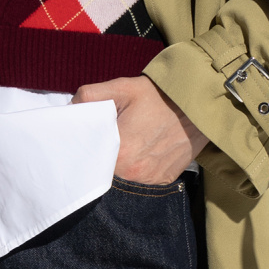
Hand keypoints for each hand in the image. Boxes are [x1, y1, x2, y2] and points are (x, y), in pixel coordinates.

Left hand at [73, 75, 206, 184]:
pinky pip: (143, 181)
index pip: (89, 159)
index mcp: (120, 151)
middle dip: (102, 158)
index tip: (89, 140)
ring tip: (130, 145)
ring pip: (123, 178)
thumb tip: (70, 110)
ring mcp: (150, 180)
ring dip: (120, 166)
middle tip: (110, 141)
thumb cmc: (159, 96)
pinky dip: (139, 170)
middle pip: (105, 171)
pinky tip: (144, 153)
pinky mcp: (163, 181)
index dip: (86, 149)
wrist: (198, 106)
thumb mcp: (121, 87)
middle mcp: (134, 172)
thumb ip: (89, 96)